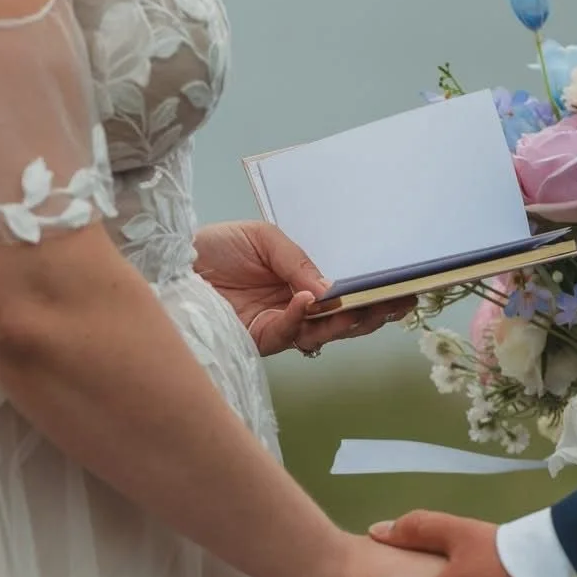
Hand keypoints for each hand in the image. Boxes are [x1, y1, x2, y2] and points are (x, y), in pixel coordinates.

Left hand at [193, 221, 414, 356]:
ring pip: (323, 332)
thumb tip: (330, 288)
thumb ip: (297, 260)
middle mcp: (296, 306)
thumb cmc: (215, 246)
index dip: (374, 293)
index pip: (346, 291)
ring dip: (344, 319)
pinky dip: (300, 318)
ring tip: (362, 305)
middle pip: (344, 318)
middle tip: (398, 303)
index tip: (405, 288)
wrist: (171, 262)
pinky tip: (305, 300)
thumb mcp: (264, 238)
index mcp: (302, 279)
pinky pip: (288, 333)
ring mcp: (280, 324)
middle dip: (373, 312)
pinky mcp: (259, 339)